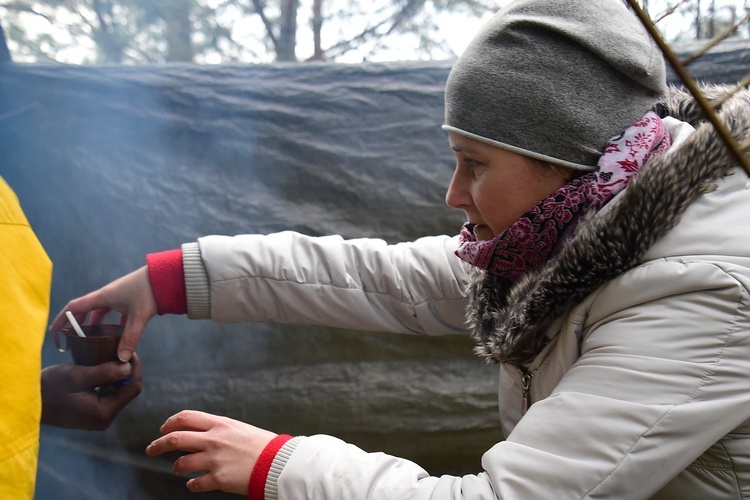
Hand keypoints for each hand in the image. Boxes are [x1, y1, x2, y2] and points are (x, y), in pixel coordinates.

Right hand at [40, 354, 142, 429]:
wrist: (30, 402)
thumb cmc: (50, 388)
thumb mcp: (76, 377)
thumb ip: (104, 373)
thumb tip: (128, 367)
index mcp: (104, 413)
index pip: (133, 388)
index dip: (135, 368)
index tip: (129, 350)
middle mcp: (105, 418)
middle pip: (128, 390)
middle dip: (127, 370)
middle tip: (121, 351)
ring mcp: (99, 417)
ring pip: (120, 391)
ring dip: (118, 374)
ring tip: (112, 357)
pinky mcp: (93, 412)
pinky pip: (109, 394)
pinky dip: (109, 381)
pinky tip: (103, 368)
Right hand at [49, 266, 156, 361]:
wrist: (167, 276)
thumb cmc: (150, 291)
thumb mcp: (137, 317)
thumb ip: (129, 338)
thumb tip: (121, 359)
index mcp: (103, 296)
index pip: (75, 307)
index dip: (63, 318)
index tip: (54, 331)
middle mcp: (108, 295)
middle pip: (86, 309)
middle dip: (77, 323)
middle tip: (71, 337)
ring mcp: (119, 296)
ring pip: (101, 311)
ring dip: (95, 323)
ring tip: (92, 338)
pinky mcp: (130, 298)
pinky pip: (115, 312)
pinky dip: (113, 322)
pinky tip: (117, 333)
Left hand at [146, 410, 276, 493]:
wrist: (278, 462)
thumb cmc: (262, 445)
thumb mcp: (238, 428)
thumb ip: (218, 430)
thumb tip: (198, 434)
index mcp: (220, 424)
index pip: (186, 418)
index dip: (170, 423)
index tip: (163, 430)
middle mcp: (214, 440)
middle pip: (175, 439)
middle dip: (158, 445)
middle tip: (151, 449)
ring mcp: (215, 460)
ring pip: (181, 463)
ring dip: (176, 467)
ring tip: (177, 469)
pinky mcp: (219, 479)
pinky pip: (195, 483)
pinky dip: (191, 484)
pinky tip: (192, 484)